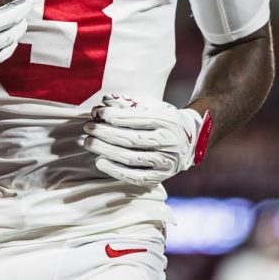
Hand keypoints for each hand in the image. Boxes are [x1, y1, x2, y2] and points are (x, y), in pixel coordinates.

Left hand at [82, 94, 211, 185]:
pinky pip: (135, 177)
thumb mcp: (151, 106)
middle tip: (88, 127)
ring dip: (105, 150)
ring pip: (130, 158)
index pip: (135, 119)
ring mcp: (166, 162)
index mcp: (167, 121)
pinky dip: (115, 170)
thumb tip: (104, 102)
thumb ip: (128, 104)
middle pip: (130, 139)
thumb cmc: (163, 119)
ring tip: (89, 142)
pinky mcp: (161, 177)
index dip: (112, 116)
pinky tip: (100, 161)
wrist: (190, 140)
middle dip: (104, 133)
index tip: (97, 112)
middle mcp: (169, 143)